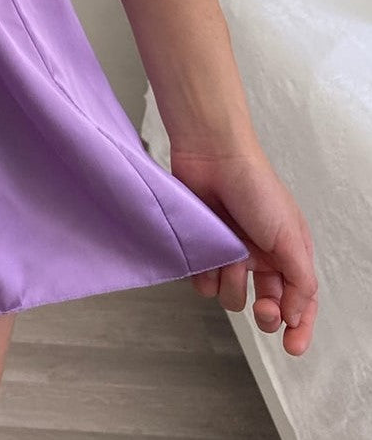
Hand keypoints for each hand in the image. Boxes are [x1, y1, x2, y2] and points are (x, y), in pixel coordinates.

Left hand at [168, 140, 317, 355]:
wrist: (212, 156)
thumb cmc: (255, 187)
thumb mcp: (289, 235)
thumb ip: (299, 280)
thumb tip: (296, 315)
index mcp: (288, 254)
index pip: (301, 301)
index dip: (300, 326)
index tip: (292, 347)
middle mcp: (261, 257)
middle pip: (265, 307)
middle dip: (265, 314)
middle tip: (262, 307)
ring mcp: (231, 253)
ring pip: (231, 297)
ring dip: (232, 283)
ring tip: (232, 256)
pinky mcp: (203, 248)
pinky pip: (202, 282)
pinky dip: (206, 273)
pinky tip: (209, 253)